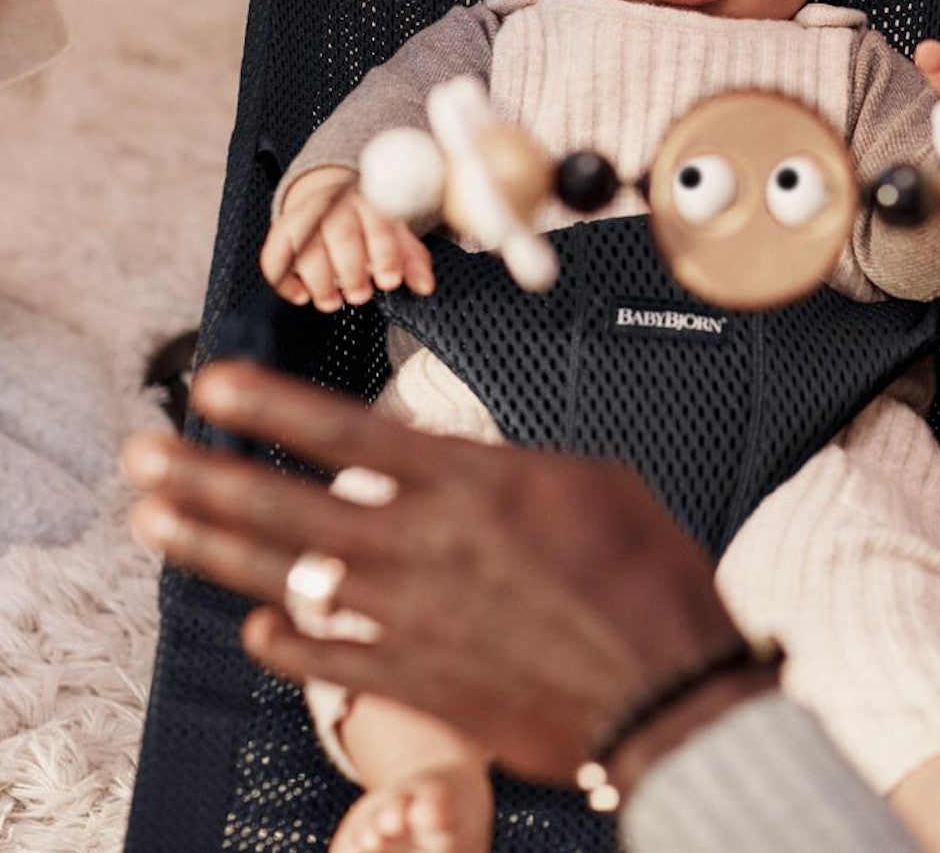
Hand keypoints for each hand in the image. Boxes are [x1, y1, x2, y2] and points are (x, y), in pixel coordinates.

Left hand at [122, 363, 758, 792]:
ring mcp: (412, 619)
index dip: (271, 408)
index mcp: (473, 485)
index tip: (213, 386)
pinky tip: (254, 626)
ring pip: (288, 578)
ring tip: (155, 522)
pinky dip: (285, 642)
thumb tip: (454, 467)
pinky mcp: (419, 683)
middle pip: (289, 506)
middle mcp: (426, 547)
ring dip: (214, 548)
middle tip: (143, 453)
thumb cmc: (644, 576)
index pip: (347, 432)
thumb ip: (505, 471)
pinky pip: (327, 662)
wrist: (663, 687)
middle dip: (206, 475)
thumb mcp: (590, 482)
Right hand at [260, 165, 434, 310]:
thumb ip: (411, 259)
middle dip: (351, 270)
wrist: (330, 196)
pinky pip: (274, 255)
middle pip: (341, 235)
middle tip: (360, 295)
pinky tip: (300, 296)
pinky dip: (283, 279)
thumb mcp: (395, 233)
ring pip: (307, 247)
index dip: (384, 255)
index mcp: (370, 202)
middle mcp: (337, 206)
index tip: (390, 281)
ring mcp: (307, 216)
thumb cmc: (368, 222)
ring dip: (319, 280)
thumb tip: (425, 286)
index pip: (378, 225)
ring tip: (332, 302)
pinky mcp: (282, 230)